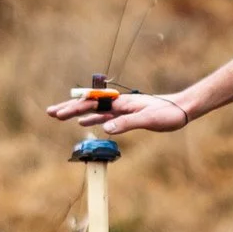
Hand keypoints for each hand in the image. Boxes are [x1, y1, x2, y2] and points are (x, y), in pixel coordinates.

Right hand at [45, 90, 193, 134]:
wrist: (183, 109)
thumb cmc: (169, 113)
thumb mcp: (149, 119)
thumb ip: (128, 123)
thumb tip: (106, 128)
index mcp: (121, 102)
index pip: (92, 105)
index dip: (73, 109)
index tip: (58, 113)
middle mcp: (118, 103)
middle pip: (88, 105)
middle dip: (68, 108)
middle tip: (50, 113)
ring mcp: (121, 109)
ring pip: (94, 111)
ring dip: (77, 114)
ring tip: (60, 115)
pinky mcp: (127, 115)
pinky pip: (104, 117)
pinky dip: (92, 120)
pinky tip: (84, 123)